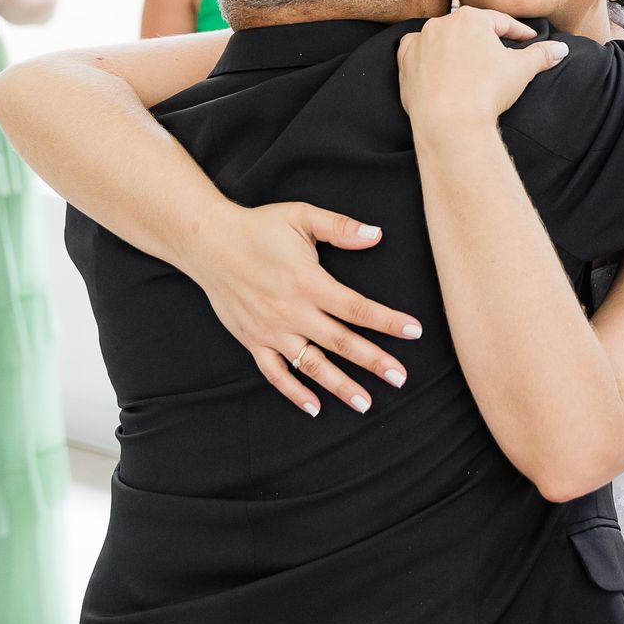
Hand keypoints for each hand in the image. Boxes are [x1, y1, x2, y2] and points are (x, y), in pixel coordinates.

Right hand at [184, 202, 425, 416]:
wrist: (208, 244)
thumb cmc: (259, 227)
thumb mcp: (301, 216)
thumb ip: (340, 227)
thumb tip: (377, 234)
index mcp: (309, 282)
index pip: (357, 308)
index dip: (388, 321)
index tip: (414, 332)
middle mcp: (292, 312)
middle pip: (341, 343)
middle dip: (374, 361)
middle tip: (400, 377)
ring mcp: (271, 330)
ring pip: (312, 365)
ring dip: (340, 386)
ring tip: (366, 403)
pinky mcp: (253, 341)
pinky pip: (275, 373)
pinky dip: (294, 392)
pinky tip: (315, 408)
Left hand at [397, 6, 568, 133]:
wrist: (450, 122)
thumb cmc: (487, 91)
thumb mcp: (522, 70)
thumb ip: (541, 55)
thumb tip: (562, 49)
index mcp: (472, 18)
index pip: (501, 23)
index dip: (518, 33)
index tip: (528, 40)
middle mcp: (443, 23)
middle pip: (470, 29)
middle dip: (484, 40)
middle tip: (498, 54)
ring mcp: (421, 41)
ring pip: (443, 38)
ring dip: (455, 48)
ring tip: (468, 64)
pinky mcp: (405, 61)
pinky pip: (418, 53)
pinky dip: (428, 58)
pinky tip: (438, 69)